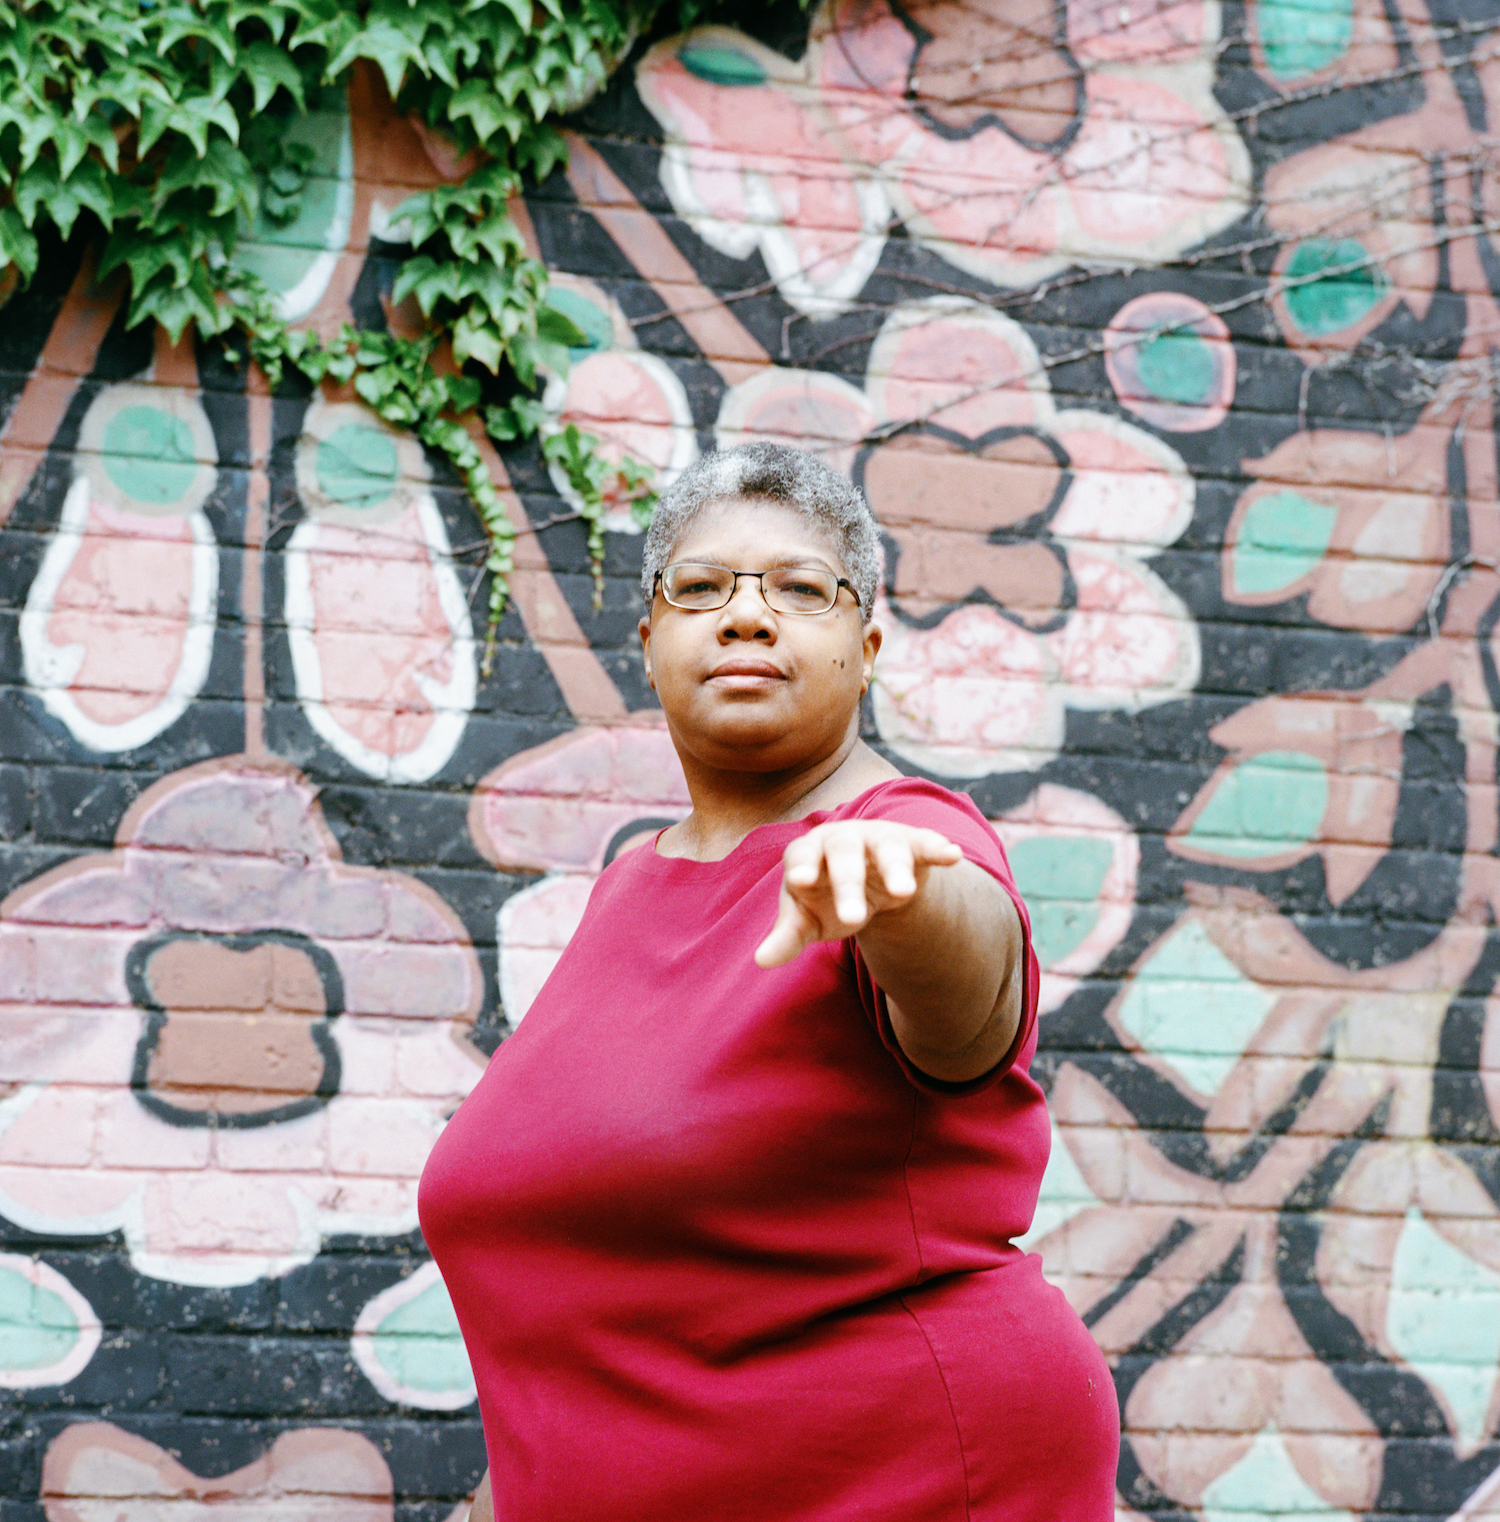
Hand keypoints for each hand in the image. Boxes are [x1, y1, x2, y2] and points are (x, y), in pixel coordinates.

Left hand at [754, 820, 962, 967]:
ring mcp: (879, 839)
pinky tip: (952, 855)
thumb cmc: (826, 897)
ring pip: (887, 849)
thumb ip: (787, 936)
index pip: (801, 856)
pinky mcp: (911, 844)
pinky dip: (938, 847)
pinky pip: (925, 843)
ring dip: (895, 869)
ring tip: (904, 892)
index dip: (802, 867)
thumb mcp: (807, 919)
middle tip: (854, 919)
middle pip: (844, 857)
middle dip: (848, 885)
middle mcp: (843, 839)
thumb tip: (761, 960)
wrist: (867, 881)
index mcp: (809, 852)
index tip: (800, 881)